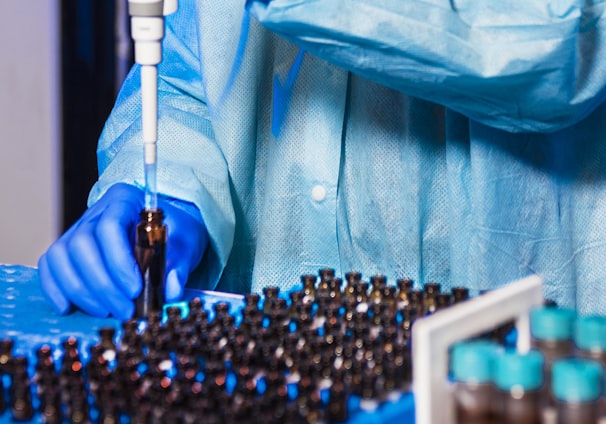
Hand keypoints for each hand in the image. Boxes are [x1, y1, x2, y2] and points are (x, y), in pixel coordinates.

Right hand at [38, 183, 207, 319]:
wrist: (170, 231)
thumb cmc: (176, 233)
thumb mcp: (187, 243)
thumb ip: (180, 265)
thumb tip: (170, 289)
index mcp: (125, 200)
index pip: (110, 226)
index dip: (118, 261)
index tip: (135, 289)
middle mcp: (96, 212)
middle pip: (82, 244)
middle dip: (101, 283)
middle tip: (125, 310)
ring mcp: (78, 229)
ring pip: (61, 256)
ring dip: (80, 291)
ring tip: (107, 312)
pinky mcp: (69, 250)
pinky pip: (50, 266)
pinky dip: (55, 288)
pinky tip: (69, 308)